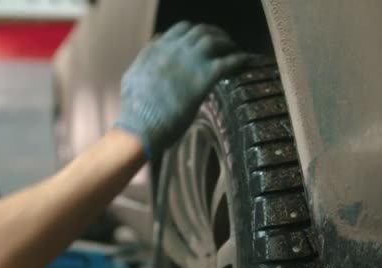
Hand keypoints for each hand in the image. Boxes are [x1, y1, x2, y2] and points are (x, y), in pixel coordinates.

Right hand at [115, 22, 248, 157]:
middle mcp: (176, 49)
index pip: (183, 28)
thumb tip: (158, 40)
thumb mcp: (133, 74)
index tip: (203, 40)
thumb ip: (147, 55)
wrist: (142, 124)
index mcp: (159, 48)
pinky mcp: (204, 78)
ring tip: (236, 51)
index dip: (196, 32)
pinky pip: (229, 62)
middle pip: (203, 32)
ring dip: (229, 44)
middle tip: (224, 44)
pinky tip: (248, 62)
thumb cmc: (135, 106)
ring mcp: (191, 62)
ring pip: (217, 42)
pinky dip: (241, 59)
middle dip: (216, 35)